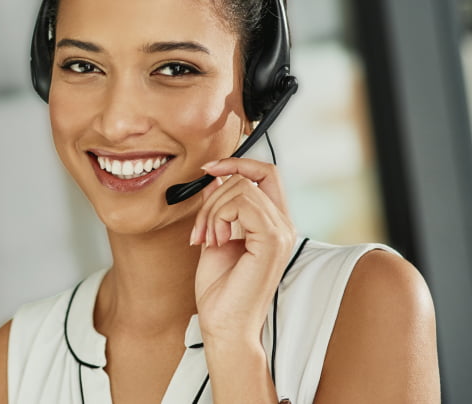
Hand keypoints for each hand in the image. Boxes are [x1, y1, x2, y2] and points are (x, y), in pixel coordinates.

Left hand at [190, 158, 296, 342]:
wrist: (223, 322)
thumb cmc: (221, 289)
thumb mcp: (214, 237)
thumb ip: (219, 208)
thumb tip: (216, 178)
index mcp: (273, 223)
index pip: (267, 173)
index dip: (238, 163)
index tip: (208, 170)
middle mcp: (283, 226)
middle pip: (247, 178)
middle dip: (212, 198)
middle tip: (201, 231)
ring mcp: (281, 233)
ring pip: (241, 188)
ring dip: (212, 211)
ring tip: (207, 239)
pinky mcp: (272, 240)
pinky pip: (243, 204)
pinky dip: (219, 217)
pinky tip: (216, 241)